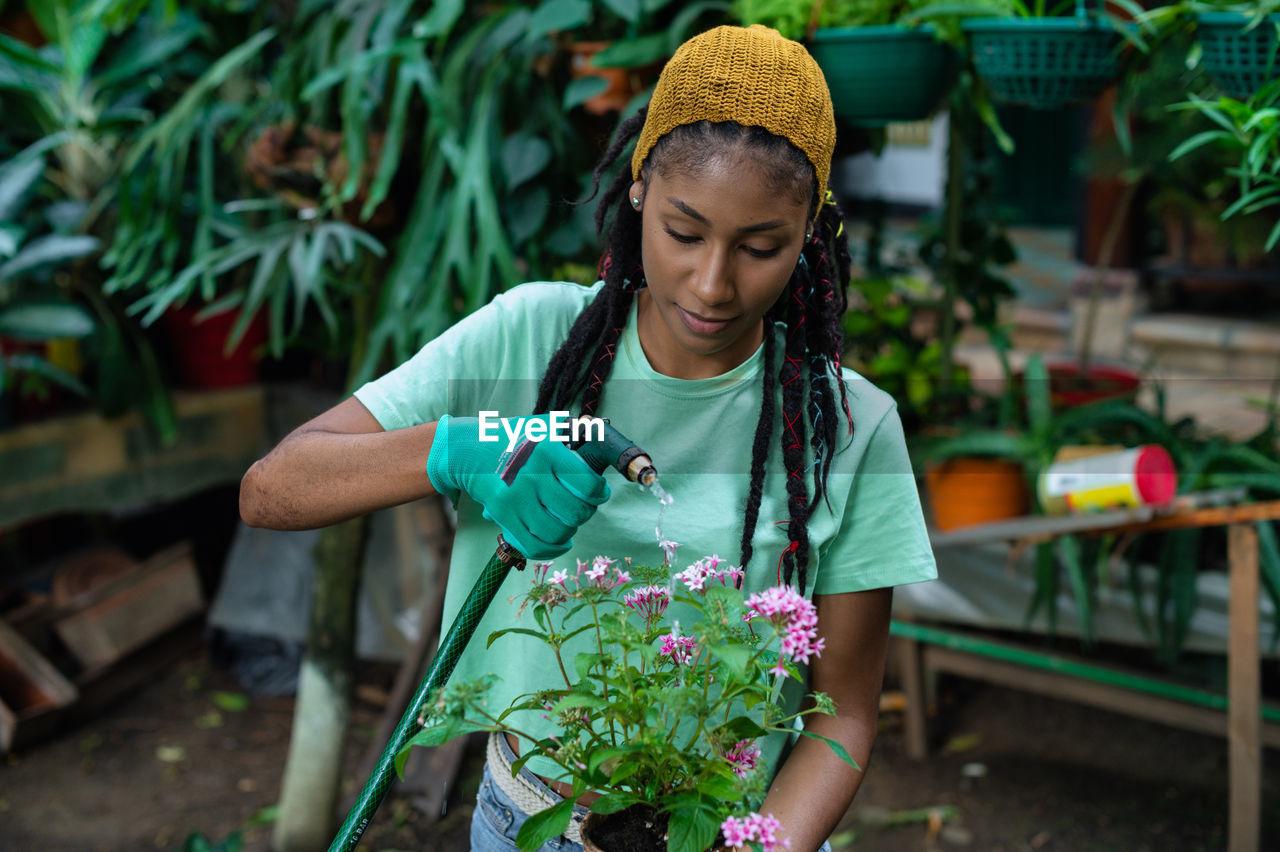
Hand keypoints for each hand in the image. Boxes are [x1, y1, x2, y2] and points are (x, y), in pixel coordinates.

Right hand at [427, 413, 609, 558]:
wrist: (470, 451)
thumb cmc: (514, 438)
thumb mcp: (544, 426)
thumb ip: (575, 432)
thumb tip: (605, 440)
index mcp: (547, 452)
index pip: (588, 485)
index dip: (600, 492)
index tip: (599, 492)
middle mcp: (532, 477)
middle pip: (575, 512)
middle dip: (586, 512)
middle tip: (582, 506)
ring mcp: (516, 500)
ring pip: (557, 532)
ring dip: (570, 531)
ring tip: (569, 521)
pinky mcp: (503, 517)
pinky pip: (534, 546)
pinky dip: (553, 550)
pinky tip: (561, 541)